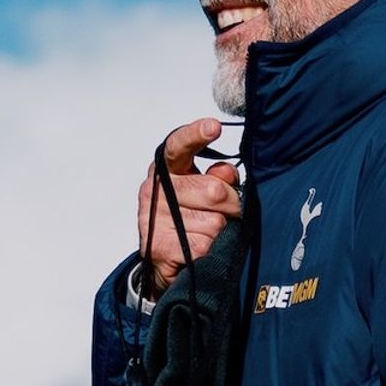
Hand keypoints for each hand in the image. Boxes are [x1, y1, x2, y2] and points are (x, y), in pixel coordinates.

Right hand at [137, 117, 240, 298]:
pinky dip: (210, 248)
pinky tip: (197, 245)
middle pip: (213, 190)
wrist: (163, 258)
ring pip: (214, 222)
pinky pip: (205, 245)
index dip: (196, 135)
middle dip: (231, 204)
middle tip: (226, 210)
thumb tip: (226, 172)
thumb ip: (218, 176)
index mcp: (166, 169)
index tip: (213, 127)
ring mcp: (153, 219)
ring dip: (220, 229)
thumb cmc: (189, 215)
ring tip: (205, 230)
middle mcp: (154, 190)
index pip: (179, 145)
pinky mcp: (159, 248)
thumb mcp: (204, 189)